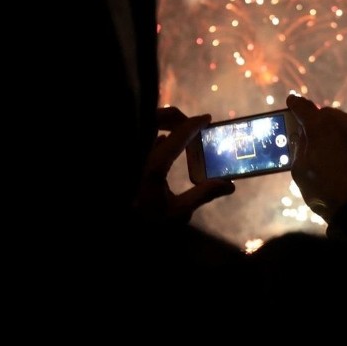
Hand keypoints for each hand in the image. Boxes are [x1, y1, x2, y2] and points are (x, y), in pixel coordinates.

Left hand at [135, 106, 235, 223]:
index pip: (177, 136)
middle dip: (173, 117)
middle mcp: (138, 154)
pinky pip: (137, 137)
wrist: (118, 228)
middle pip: (154, 119)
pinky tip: (160, 144)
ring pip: (143, 126)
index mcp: (153, 165)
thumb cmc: (145, 223)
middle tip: (189, 123)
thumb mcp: (177, 213)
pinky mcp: (125, 161)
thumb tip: (228, 185)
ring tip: (176, 133)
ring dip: (161, 125)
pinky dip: (150, 136)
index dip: (194, 125)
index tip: (207, 119)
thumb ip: (202, 195)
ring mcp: (129, 155)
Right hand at [287, 94, 346, 221]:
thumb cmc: (327, 192)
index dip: (296, 105)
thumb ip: (299, 147)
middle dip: (319, 123)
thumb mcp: (300, 172)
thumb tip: (303, 135)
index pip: (304, 108)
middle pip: (328, 115)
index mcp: (322, 127)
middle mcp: (346, 122)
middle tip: (314, 137)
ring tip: (335, 152)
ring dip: (339, 133)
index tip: (292, 102)